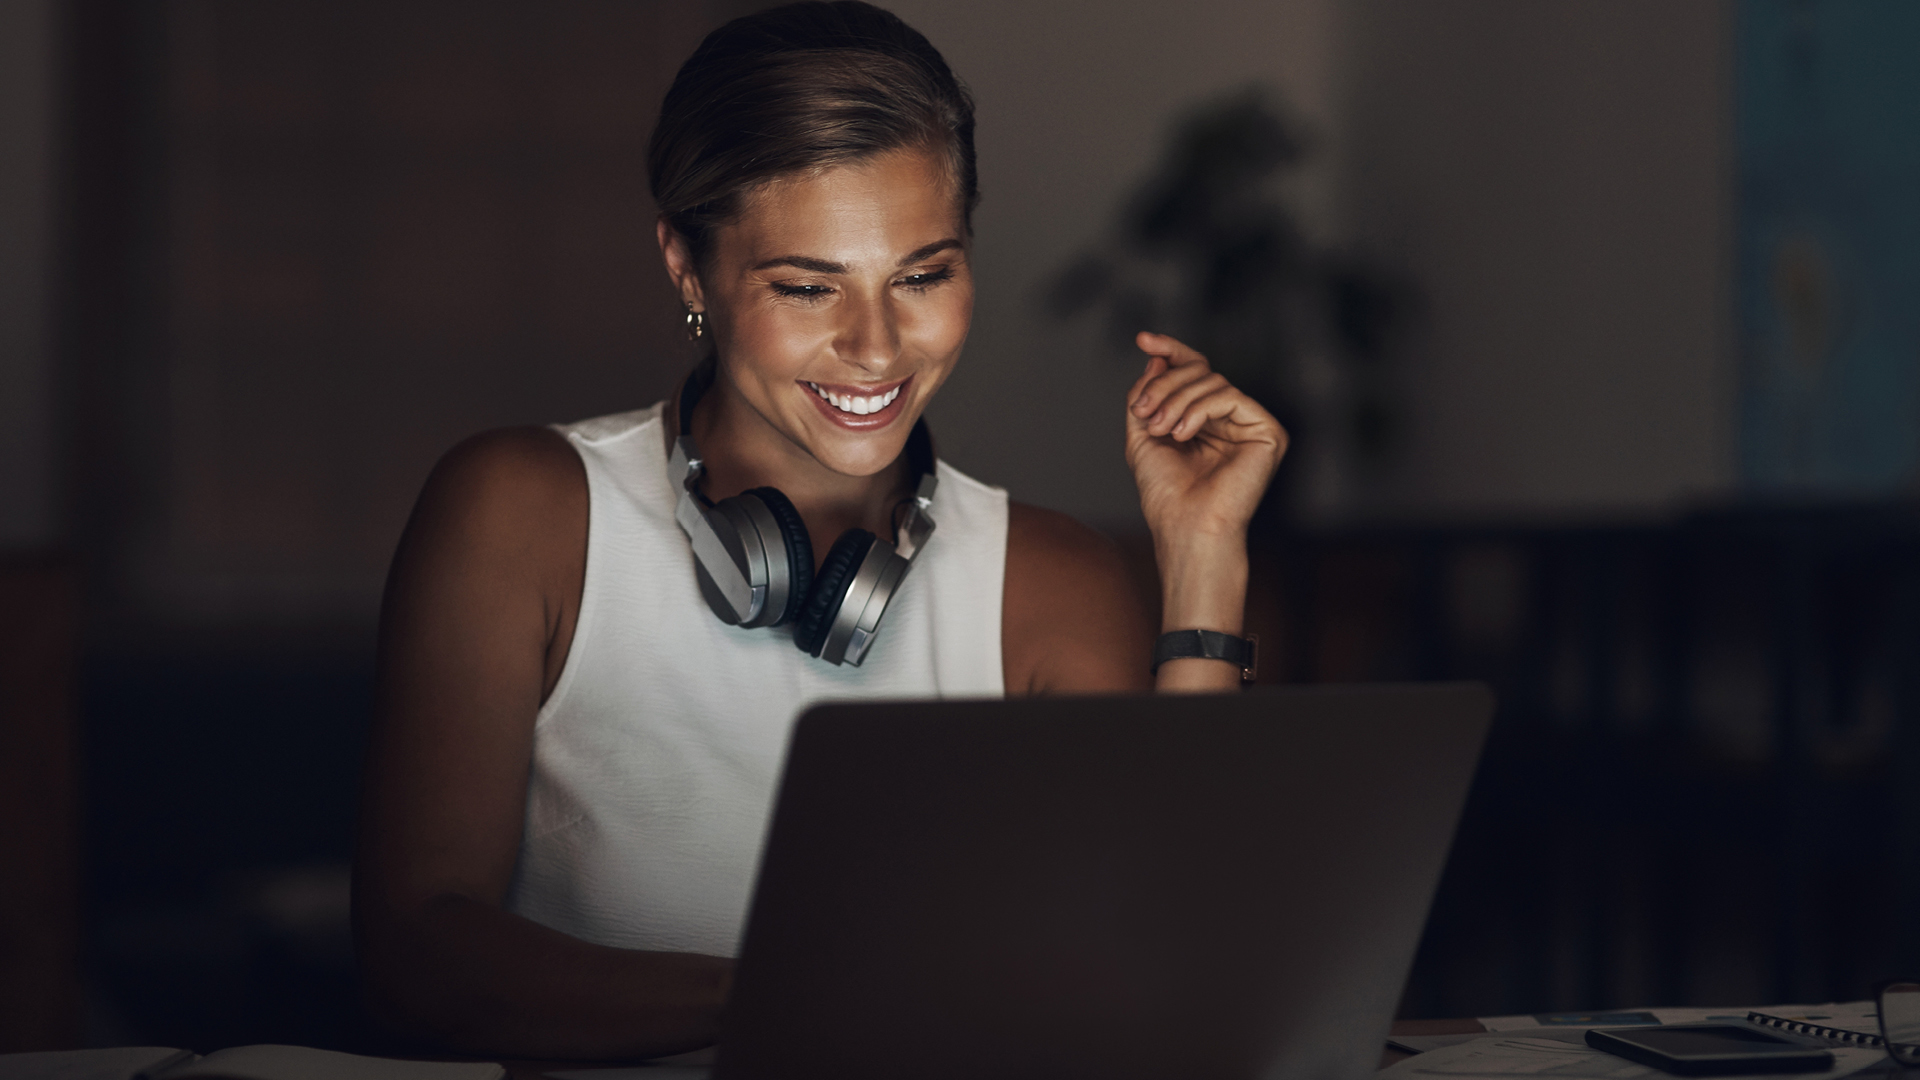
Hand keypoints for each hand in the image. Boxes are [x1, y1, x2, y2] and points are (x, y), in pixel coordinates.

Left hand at [1125, 332, 1287, 548]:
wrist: (1185, 527)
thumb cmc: (1166, 494)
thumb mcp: (1143, 435)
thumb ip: (1147, 394)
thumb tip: (1157, 357)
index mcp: (1206, 419)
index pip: (1194, 370)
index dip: (1171, 351)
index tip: (1143, 339)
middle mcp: (1232, 419)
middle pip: (1200, 371)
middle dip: (1164, 385)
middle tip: (1143, 412)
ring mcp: (1251, 424)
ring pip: (1212, 381)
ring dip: (1176, 399)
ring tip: (1159, 428)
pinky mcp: (1268, 433)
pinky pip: (1230, 396)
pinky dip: (1199, 410)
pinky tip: (1182, 434)